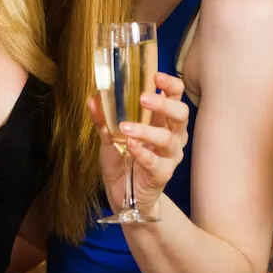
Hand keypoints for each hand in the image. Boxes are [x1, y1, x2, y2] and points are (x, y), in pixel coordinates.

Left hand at [88, 72, 189, 215]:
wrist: (124, 196)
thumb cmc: (122, 162)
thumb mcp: (109, 138)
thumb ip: (103, 120)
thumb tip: (92, 98)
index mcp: (162, 121)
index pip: (176, 97)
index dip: (170, 85)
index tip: (156, 76)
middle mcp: (172, 136)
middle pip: (180, 114)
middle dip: (164, 103)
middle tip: (143, 98)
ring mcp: (170, 156)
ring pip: (167, 139)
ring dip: (146, 130)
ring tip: (126, 127)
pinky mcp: (163, 175)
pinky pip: (156, 163)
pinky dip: (143, 153)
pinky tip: (130, 146)